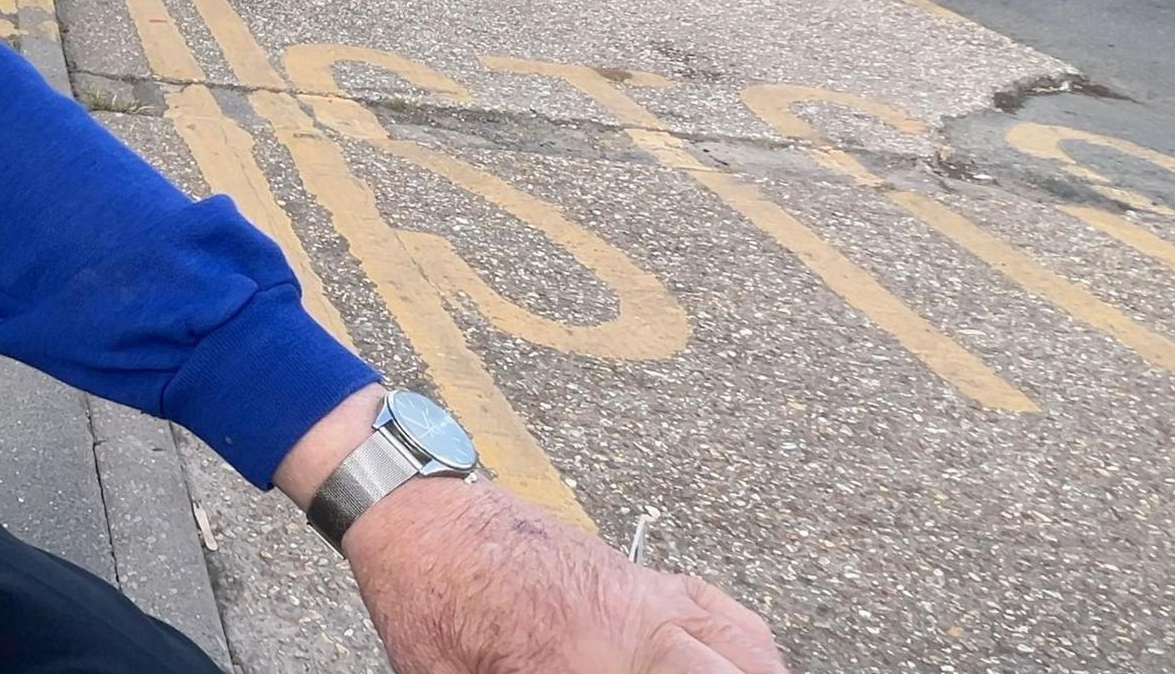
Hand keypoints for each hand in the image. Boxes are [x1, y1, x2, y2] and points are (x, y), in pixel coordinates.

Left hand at [346, 479, 784, 673]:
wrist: (422, 517)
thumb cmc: (431, 607)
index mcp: (576, 664)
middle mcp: (631, 630)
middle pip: (722, 671)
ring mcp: (646, 597)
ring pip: (743, 651)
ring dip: (751, 673)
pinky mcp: (643, 578)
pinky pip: (723, 614)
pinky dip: (749, 650)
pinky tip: (750, 668)